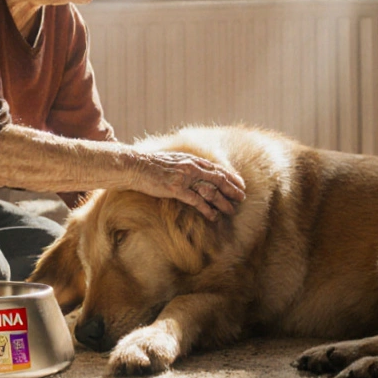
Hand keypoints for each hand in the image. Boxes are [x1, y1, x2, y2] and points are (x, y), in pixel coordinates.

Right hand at [131, 151, 245, 220]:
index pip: (217, 168)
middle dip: (233, 189)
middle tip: (242, 198)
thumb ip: (186, 165)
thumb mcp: (173, 161)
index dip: (231, 177)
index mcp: (191, 160)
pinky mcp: (176, 189)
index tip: (241, 184)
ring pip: (211, 191)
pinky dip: (207, 209)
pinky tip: (214, 217)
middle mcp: (191, 167)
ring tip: (232, 211)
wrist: (135, 166)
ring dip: (223, 202)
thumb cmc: (152, 166)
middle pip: (219, 179)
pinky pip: (196, 201)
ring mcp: (184, 178)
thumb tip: (197, 171)